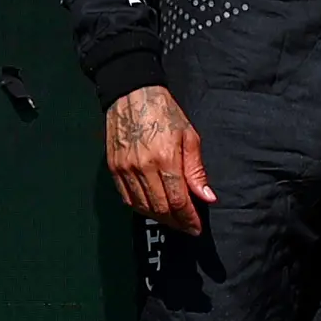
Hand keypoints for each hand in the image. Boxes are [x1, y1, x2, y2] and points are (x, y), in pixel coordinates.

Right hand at [106, 85, 215, 233]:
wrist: (131, 94)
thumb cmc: (164, 112)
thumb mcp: (189, 136)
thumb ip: (196, 170)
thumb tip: (207, 197)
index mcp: (165, 158)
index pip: (178, 201)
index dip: (189, 218)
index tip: (197, 227)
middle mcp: (142, 167)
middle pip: (160, 208)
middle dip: (176, 222)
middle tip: (187, 225)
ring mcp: (125, 169)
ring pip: (142, 207)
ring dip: (159, 217)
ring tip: (173, 219)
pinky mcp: (113, 168)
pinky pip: (126, 198)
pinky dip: (141, 208)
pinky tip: (152, 208)